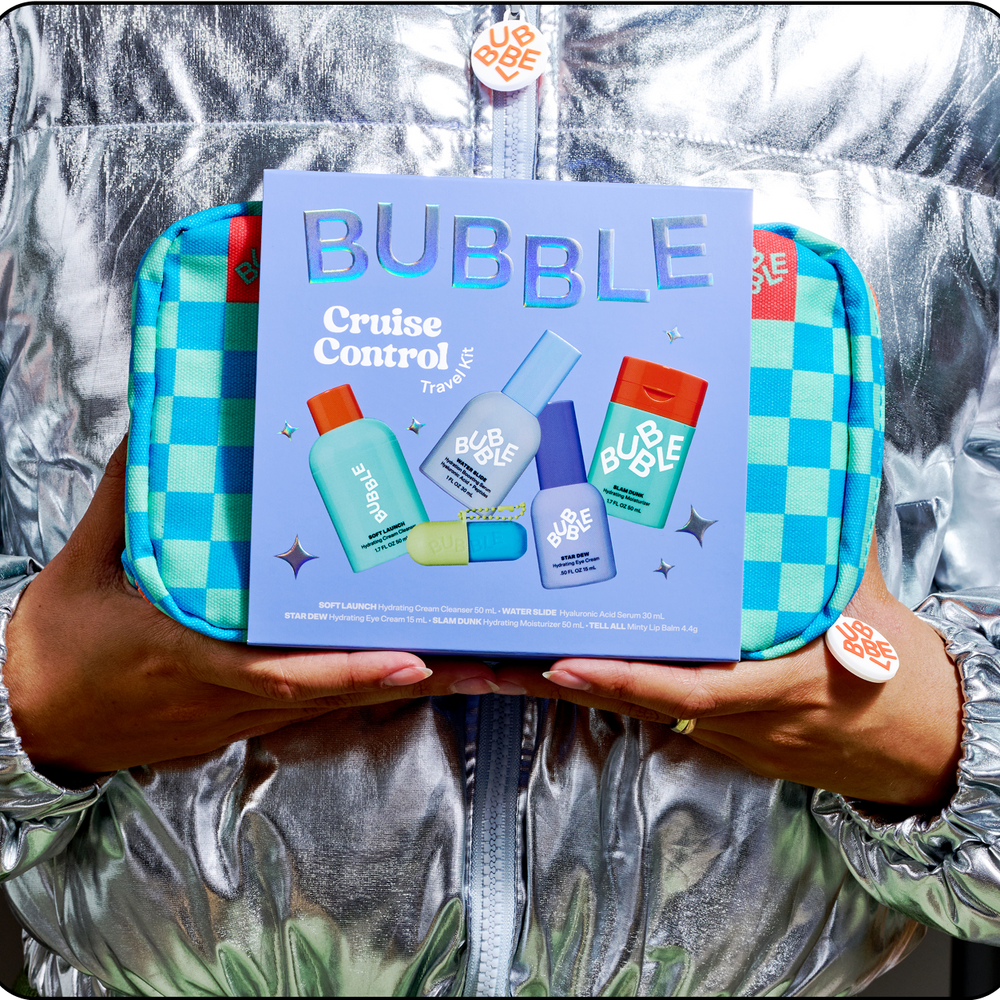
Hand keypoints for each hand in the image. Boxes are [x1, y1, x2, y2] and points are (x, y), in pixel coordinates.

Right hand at [3, 437, 499, 775]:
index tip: (407, 659)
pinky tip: (414, 669)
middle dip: (414, 679)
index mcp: (191, 657)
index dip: (347, 671)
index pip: (279, 673)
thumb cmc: (58, 650)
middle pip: (337, 693)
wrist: (33, 722)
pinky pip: (319, 703)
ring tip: (479, 667)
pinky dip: (369, 687)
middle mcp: (232, 694)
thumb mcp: (82, 569)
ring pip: (340, 704)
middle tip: (488, 660)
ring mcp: (244, 711)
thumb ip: (125, 499)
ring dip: (408, 687)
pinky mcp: (246, 715)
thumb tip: (154, 434)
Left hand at [496, 539, 962, 807]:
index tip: (564, 661)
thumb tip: (815, 479)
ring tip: (484, 664)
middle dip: (551, 684)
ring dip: (560, 687)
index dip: (626, 679)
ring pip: (627, 710)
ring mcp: (718, 735)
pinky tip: (543, 668)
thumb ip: (830, 544)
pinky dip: (596, 688)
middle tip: (477, 661)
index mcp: (773, 685)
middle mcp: (733, 719)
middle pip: (630, 704)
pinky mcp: (711, 737)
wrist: (917, 747)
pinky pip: (646, 711)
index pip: (689, 692)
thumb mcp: (866, 605)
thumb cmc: (895, 676)